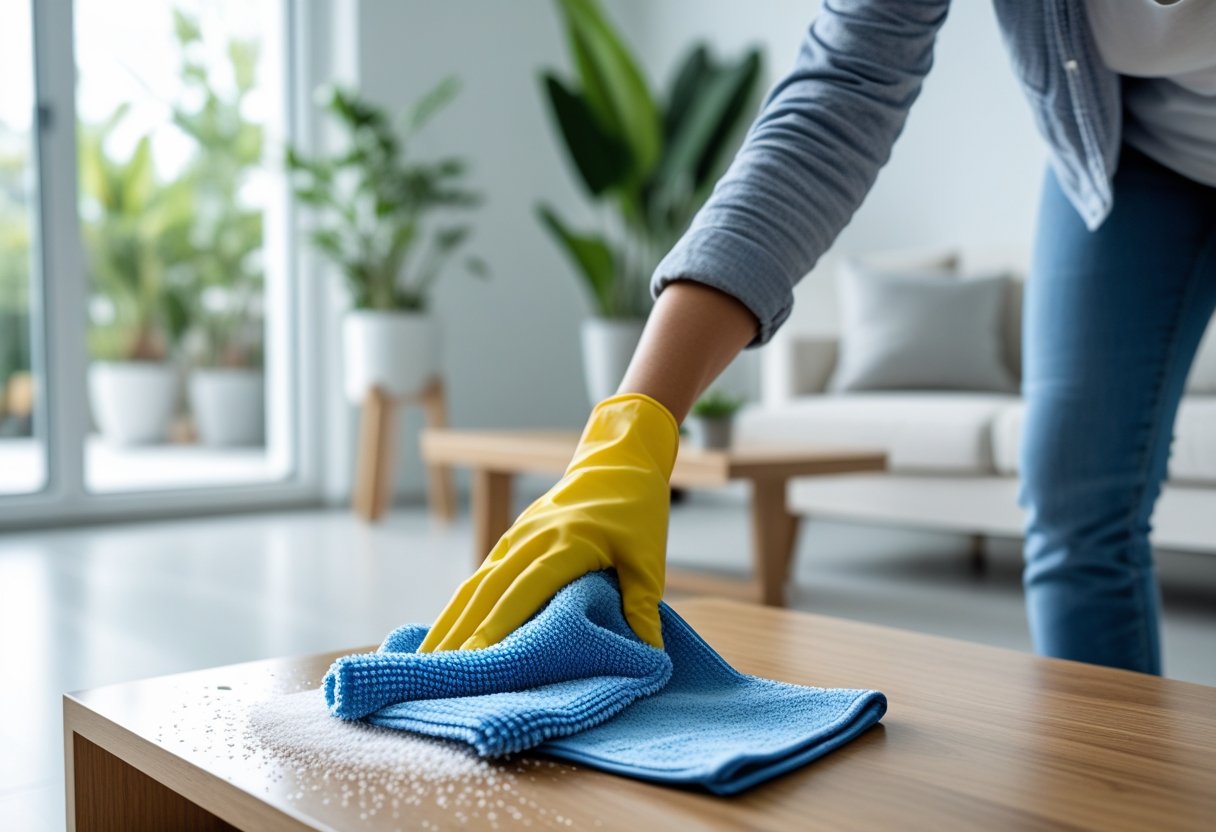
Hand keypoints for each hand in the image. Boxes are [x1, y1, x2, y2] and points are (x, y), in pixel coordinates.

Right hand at [420, 393, 678, 650]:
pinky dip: (459, 607)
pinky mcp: (511, 540)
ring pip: (475, 584)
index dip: (499, 625)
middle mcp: (532, 540)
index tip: (475, 657)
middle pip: (487, 591)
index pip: (525, 590)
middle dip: (459, 633)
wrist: (616, 461)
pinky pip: (480, 577)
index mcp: (567, 543)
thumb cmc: (636, 511)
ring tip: (426, 661)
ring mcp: (516, 538)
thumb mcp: (648, 557)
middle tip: (435, 674)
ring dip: (449, 622)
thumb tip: (650, 654)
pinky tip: (445, 634)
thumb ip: (643, 603)